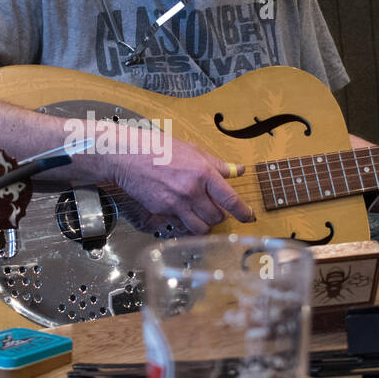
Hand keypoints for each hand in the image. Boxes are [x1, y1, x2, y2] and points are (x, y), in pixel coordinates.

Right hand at [102, 127, 252, 234]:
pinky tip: (182, 212)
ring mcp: (177, 203)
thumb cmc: (160, 149)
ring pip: (201, 228)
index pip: (230, 199)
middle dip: (219, 215)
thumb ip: (217, 164)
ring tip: (201, 215)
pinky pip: (181, 225)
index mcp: (203, 172)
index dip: (243, 212)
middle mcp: (192, 190)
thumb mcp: (193, 150)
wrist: (129, 156)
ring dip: (204, 224)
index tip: (249, 216)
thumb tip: (238, 170)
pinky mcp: (163, 211)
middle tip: (215, 208)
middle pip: (217, 217)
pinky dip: (185, 222)